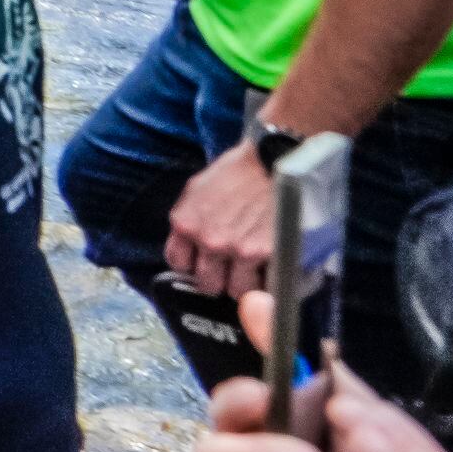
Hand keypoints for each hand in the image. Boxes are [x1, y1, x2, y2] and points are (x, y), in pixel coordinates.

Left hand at [167, 136, 282, 300]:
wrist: (274, 160)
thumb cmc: (239, 171)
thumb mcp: (198, 190)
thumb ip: (191, 220)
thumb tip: (190, 245)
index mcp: (186, 223)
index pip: (178, 263)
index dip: (192, 266)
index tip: (203, 264)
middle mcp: (209, 240)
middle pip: (207, 284)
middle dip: (219, 279)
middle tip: (232, 271)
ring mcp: (239, 250)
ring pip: (237, 291)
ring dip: (247, 285)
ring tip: (256, 272)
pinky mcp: (269, 255)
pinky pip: (265, 286)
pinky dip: (270, 283)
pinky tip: (272, 271)